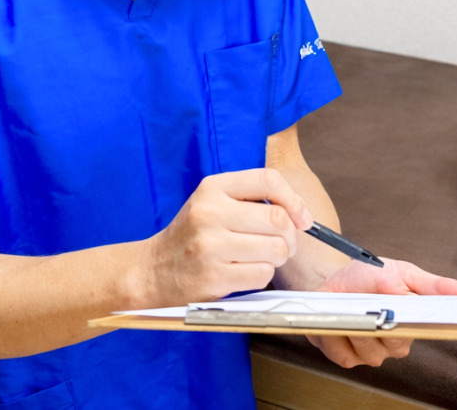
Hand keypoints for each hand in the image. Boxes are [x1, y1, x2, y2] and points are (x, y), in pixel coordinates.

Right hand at [144, 168, 312, 305]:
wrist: (153, 270)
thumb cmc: (193, 235)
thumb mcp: (213, 202)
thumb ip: (251, 199)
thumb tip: (300, 213)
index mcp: (212, 187)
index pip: (268, 180)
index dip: (294, 200)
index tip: (303, 218)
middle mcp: (210, 212)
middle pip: (277, 220)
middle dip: (291, 236)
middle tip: (285, 245)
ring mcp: (210, 246)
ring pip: (275, 249)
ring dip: (278, 257)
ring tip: (263, 258)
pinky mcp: (213, 277)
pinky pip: (262, 274)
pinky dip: (262, 275)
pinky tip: (245, 272)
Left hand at [308, 257, 456, 368]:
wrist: (333, 281)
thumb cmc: (370, 275)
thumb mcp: (401, 270)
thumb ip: (431, 284)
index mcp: (416, 319)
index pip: (438, 327)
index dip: (447, 325)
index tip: (452, 319)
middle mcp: (399, 340)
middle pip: (400, 343)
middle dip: (385, 322)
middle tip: (375, 304)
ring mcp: (375, 351)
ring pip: (373, 353)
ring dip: (358, 329)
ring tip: (351, 309)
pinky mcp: (350, 358)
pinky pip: (347, 358)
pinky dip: (338, 339)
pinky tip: (338, 323)